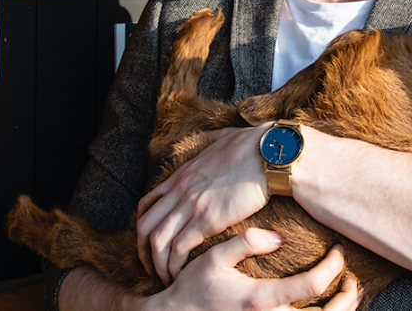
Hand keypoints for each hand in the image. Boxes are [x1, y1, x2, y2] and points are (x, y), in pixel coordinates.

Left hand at [137, 124, 271, 285]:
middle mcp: (181, 190)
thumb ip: (212, 138)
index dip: (144, 225)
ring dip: (157, 263)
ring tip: (165, 277)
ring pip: (157, 240)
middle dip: (142, 250)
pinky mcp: (208, 219)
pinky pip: (179, 248)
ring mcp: (192, 204)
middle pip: (145, 225)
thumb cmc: (254, 146)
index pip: (148, 202)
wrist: (269, 153)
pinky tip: (181, 274)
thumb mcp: (225, 137)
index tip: (150, 240)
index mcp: (183, 173)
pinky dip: (175, 265)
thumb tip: (210, 135)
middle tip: (150, 266)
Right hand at [144, 228, 360, 310]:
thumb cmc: (194, 288)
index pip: (312, 287)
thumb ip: (245, 243)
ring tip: (347, 295)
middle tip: (351, 279)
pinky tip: (325, 309)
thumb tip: (278, 237)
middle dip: (348, 298)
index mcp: (261, 300)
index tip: (337, 251)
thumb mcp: (214, 258)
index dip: (333, 268)